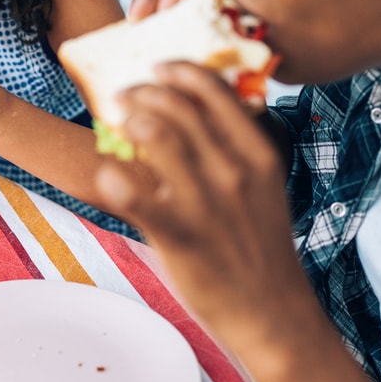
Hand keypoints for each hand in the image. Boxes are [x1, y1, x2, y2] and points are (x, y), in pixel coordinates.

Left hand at [94, 61, 309, 354]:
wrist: (272, 314)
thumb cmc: (259, 248)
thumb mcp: (263, 189)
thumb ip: (235, 152)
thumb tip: (195, 117)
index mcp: (258, 154)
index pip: (215, 90)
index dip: (180, 71)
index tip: (158, 67)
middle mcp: (234, 171)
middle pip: (178, 105)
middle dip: (142, 91)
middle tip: (123, 96)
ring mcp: (207, 202)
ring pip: (156, 135)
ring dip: (127, 120)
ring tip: (115, 124)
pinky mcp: (180, 235)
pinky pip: (133, 194)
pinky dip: (113, 178)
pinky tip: (107, 174)